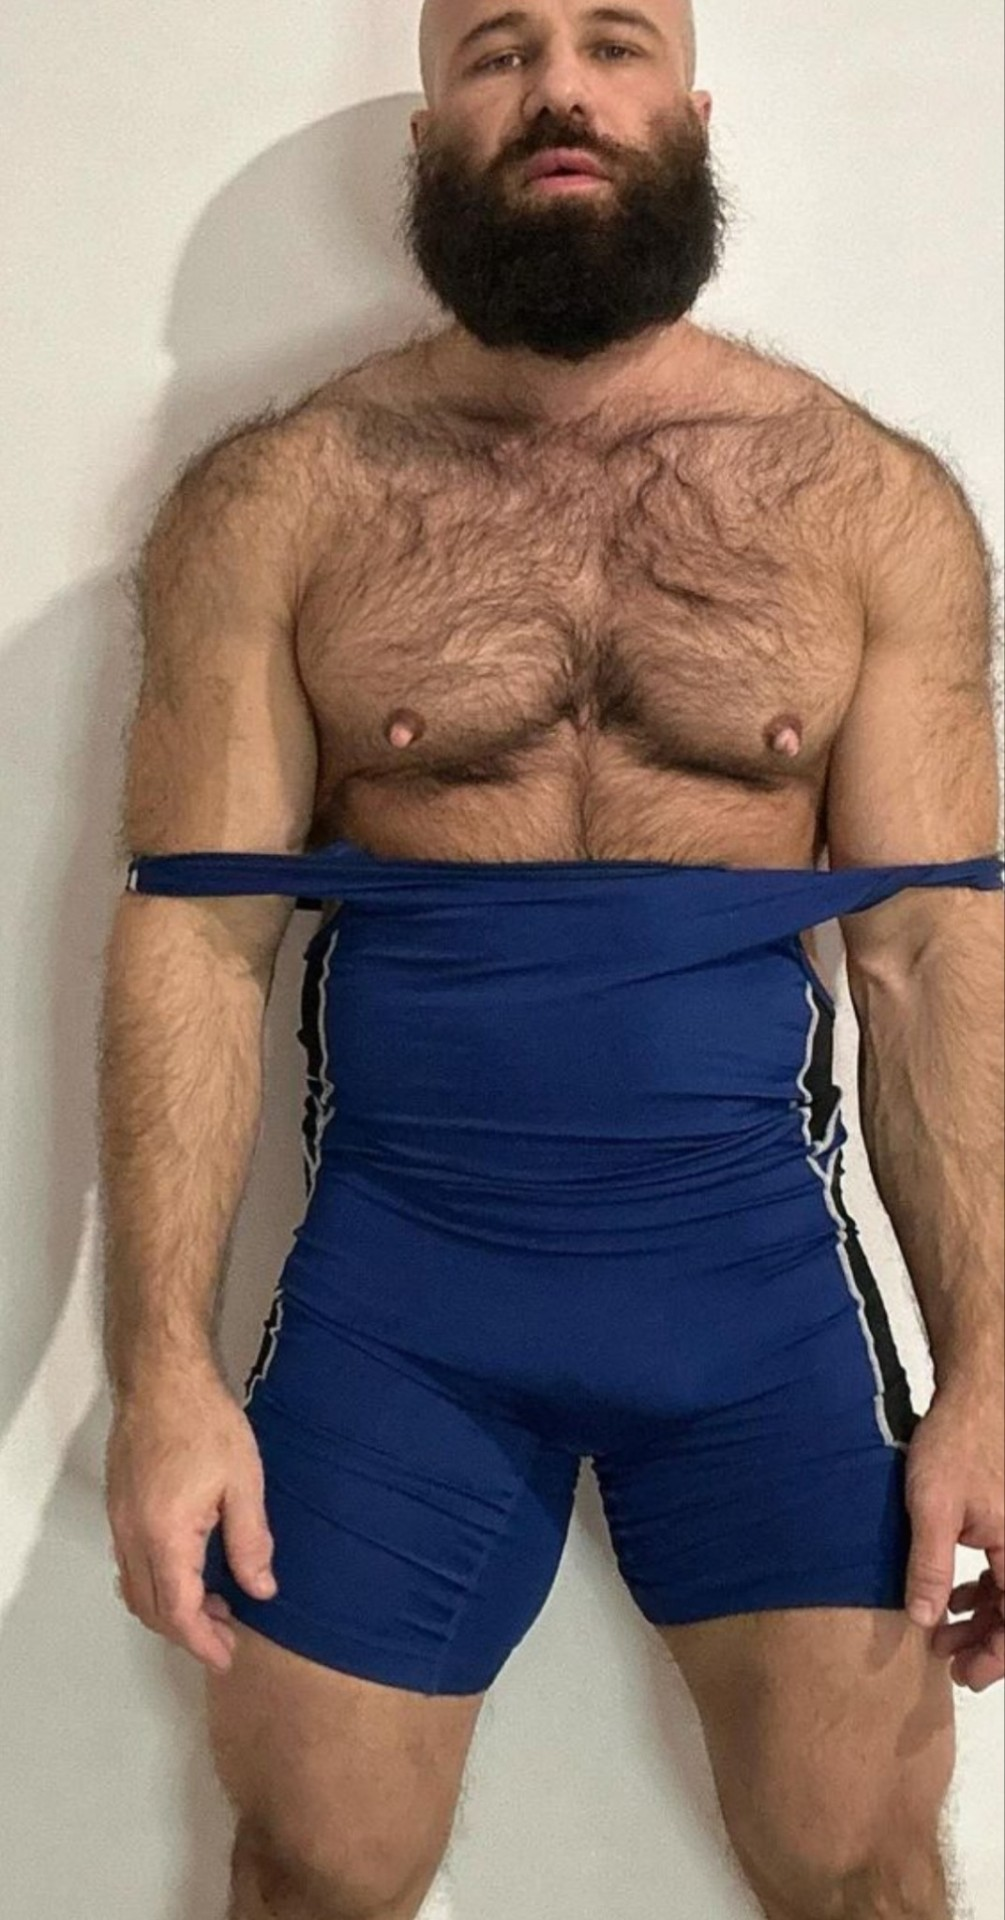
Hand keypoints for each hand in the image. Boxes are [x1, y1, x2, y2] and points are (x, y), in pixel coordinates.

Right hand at [105, 1368, 277, 1674]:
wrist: (162, 1379)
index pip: (178, 1611)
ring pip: (135, 1588)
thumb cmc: (207, 1423)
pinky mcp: (119, 1506)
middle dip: (186, 1632)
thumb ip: (251, 1542)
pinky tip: (189, 1569)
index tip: (226, 1656)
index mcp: (167, 1535)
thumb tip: (261, 1591)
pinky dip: (157, 1582)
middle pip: (150, 1608)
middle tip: (226, 1634)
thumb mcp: (244, 1482)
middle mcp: (133, 1536)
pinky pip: (130, 1564)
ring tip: (213, 1604)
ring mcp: (120, 1522)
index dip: (202, 1642)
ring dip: (170, 1608)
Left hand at [905, 1383, 1003, 1691]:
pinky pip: (1004, 1573)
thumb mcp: (933, 1508)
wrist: (973, 1397)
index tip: (966, 1676)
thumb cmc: (957, 1444)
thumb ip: (931, 1566)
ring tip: (941, 1636)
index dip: (996, 1658)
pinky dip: (982, 1592)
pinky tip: (953, 1599)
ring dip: (980, 1620)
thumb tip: (924, 1619)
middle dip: (984, 1644)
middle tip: (948, 1664)